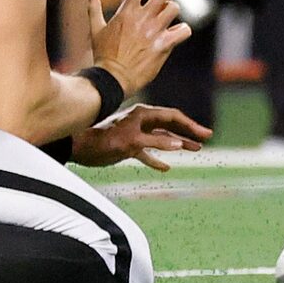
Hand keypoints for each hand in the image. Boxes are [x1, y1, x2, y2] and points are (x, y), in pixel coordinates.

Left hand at [70, 104, 210, 171]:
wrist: (78, 147)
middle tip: (206, 139)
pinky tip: (165, 168)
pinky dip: (156, 159)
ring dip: (177, 145)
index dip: (190, 125)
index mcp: (144, 114)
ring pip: (161, 139)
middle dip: (188, 133)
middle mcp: (142, 122)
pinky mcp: (127, 147)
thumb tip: (178, 144)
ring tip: (194, 150)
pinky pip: (147, 153)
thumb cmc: (103, 140)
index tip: (205, 134)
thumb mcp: (131, 141)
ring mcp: (135, 134)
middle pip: (170, 126)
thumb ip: (155, 143)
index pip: (173, 117)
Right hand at [85, 0, 188, 95]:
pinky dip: (182, 30)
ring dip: (171, 11)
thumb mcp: (95, 30)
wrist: (112, 79)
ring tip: (165, 19)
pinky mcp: (164, 45)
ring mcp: (154, 32)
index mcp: (126, 13)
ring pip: (174, 8)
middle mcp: (142, 19)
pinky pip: (183, 30)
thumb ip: (93, 7)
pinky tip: (175, 34)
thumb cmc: (103, 55)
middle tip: (158, 2)